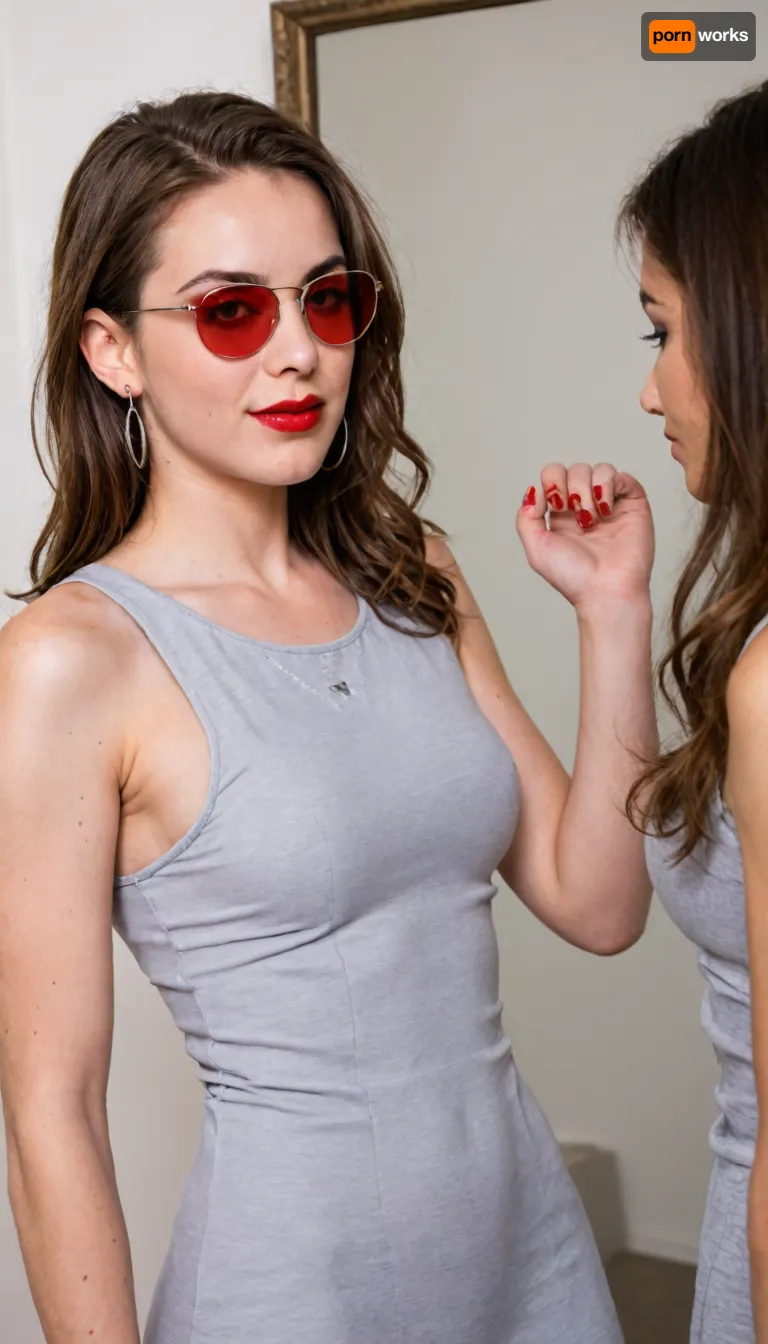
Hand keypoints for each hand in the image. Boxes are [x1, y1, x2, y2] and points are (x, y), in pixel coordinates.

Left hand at [516, 462, 653, 610]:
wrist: (606, 590)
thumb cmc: (573, 577)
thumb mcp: (536, 549)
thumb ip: (526, 518)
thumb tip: (533, 491)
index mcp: (562, 514)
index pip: (553, 475)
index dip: (551, 483)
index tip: (554, 507)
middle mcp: (586, 505)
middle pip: (574, 469)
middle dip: (570, 487)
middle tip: (574, 514)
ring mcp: (610, 503)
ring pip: (597, 469)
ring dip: (588, 490)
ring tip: (592, 519)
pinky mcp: (632, 503)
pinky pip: (620, 475)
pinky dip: (608, 486)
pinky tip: (605, 510)